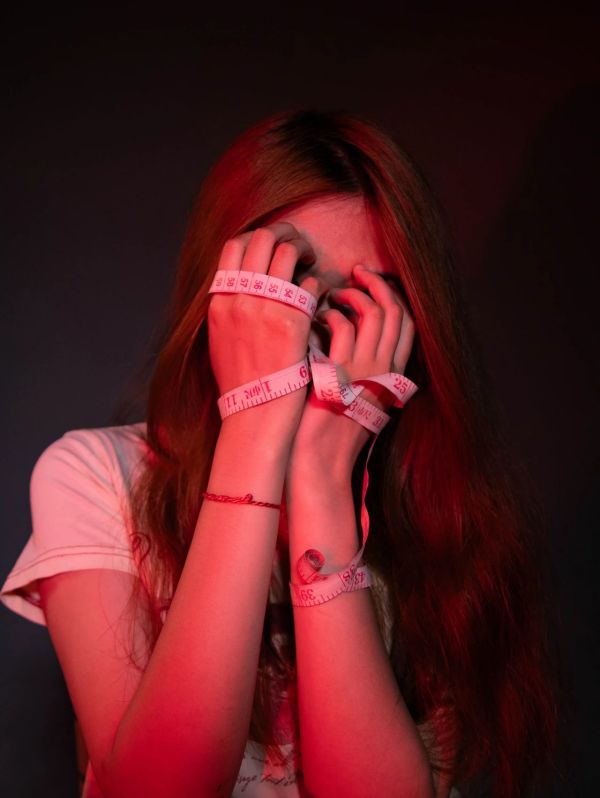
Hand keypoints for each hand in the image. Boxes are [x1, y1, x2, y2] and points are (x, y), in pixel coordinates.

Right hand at [207, 223, 328, 423]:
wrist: (255, 414)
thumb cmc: (242, 382)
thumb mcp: (220, 339)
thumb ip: (230, 307)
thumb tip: (243, 282)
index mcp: (219, 302)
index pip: (234, 245)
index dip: (258, 236)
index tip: (273, 245)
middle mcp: (239, 299)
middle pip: (262, 238)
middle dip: (285, 232)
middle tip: (299, 244)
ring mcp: (264, 308)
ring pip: (288, 251)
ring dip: (304, 250)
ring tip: (312, 261)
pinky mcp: (291, 322)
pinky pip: (310, 283)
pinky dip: (318, 283)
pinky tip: (321, 295)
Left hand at [288, 264, 415, 476]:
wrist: (319, 462)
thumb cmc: (330, 431)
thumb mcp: (358, 398)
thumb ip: (363, 369)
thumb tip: (351, 334)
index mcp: (394, 376)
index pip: (408, 325)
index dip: (395, 297)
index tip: (375, 283)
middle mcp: (386, 371)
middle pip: (397, 312)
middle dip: (379, 284)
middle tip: (358, 272)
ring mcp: (367, 371)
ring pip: (375, 313)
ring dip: (354, 295)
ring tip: (335, 294)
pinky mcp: (342, 372)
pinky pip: (344, 327)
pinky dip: (331, 314)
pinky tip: (319, 317)